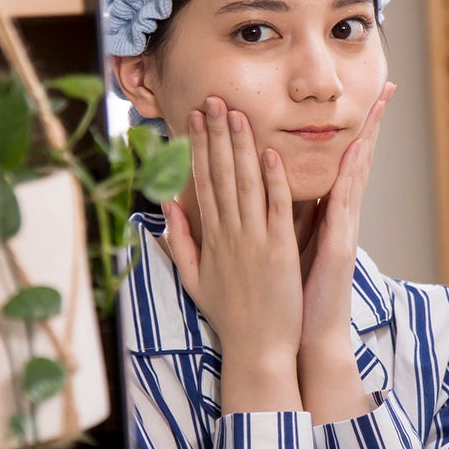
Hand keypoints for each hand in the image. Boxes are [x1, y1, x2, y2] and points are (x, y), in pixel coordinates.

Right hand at [163, 97, 303, 411]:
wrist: (258, 349)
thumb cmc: (229, 317)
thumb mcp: (193, 279)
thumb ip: (180, 242)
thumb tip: (167, 208)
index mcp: (211, 239)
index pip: (202, 183)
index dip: (198, 148)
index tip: (195, 119)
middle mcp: (230, 234)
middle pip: (222, 174)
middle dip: (217, 134)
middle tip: (214, 99)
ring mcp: (255, 240)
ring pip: (246, 184)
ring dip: (241, 146)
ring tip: (237, 114)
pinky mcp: (281, 250)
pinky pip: (276, 208)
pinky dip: (273, 180)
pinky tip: (269, 153)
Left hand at [299, 82, 394, 362]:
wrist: (306, 338)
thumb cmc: (294, 298)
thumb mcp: (286, 247)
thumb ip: (284, 218)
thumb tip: (273, 189)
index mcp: (325, 216)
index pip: (340, 163)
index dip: (350, 131)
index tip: (357, 98)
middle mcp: (340, 217)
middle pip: (358, 159)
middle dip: (371, 123)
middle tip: (385, 88)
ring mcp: (345, 230)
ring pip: (357, 173)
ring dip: (367, 137)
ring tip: (379, 105)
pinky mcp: (340, 246)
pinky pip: (342, 204)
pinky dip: (347, 177)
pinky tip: (352, 153)